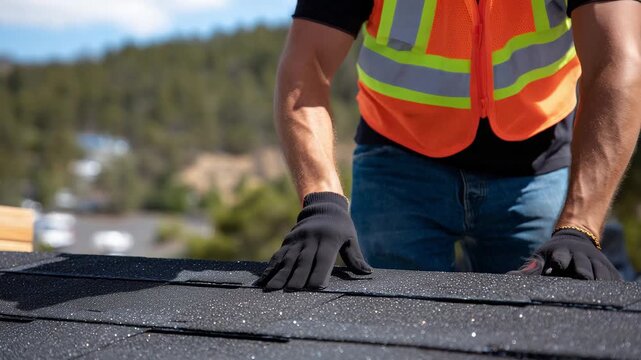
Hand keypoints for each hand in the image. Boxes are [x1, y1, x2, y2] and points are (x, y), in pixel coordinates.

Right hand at [254, 192, 371, 290]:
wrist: (323, 206)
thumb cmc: (341, 227)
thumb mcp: (351, 239)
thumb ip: (356, 257)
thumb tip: (367, 273)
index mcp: (329, 239)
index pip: (324, 258)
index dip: (319, 272)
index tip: (315, 288)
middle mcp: (311, 239)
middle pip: (304, 260)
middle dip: (297, 276)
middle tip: (292, 291)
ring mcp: (297, 240)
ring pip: (288, 259)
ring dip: (280, 274)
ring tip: (272, 289)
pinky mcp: (288, 242)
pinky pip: (278, 256)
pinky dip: (270, 268)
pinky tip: (263, 280)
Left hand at [510, 228, 621, 279]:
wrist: (576, 239)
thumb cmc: (554, 255)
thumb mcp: (542, 258)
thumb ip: (530, 269)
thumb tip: (508, 277)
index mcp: (561, 253)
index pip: (561, 258)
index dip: (559, 262)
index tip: (557, 267)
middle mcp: (580, 256)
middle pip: (583, 265)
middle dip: (582, 272)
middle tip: (582, 279)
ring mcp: (595, 262)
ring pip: (600, 272)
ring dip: (599, 280)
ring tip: (596, 289)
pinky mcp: (608, 268)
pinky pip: (613, 277)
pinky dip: (611, 283)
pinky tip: (609, 293)